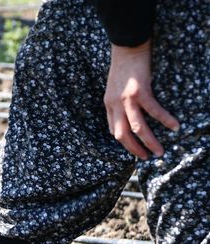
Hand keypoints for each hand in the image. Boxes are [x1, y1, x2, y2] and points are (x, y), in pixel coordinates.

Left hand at [104, 40, 179, 159]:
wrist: (127, 46)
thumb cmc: (124, 65)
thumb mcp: (114, 87)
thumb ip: (118, 102)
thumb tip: (128, 113)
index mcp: (108, 104)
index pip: (113, 130)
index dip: (124, 142)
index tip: (134, 149)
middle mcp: (114, 105)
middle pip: (122, 135)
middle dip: (134, 149)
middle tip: (146, 158)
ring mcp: (126, 99)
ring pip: (137, 128)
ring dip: (149, 142)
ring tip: (159, 151)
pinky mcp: (140, 92)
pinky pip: (154, 111)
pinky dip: (165, 120)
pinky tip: (175, 126)